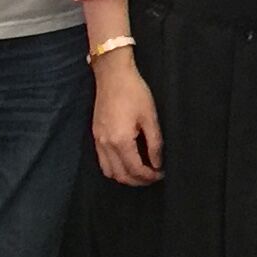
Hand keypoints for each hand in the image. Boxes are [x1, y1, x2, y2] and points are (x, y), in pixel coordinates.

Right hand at [90, 55, 163, 184]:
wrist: (113, 75)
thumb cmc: (134, 92)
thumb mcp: (150, 117)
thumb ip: (155, 143)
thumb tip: (157, 163)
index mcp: (120, 141)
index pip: (135, 169)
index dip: (149, 176)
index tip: (161, 174)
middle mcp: (106, 144)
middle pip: (121, 176)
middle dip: (138, 181)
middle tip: (153, 177)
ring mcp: (98, 140)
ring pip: (109, 171)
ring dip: (125, 177)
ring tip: (140, 173)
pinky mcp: (95, 135)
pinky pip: (102, 161)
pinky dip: (114, 168)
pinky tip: (126, 162)